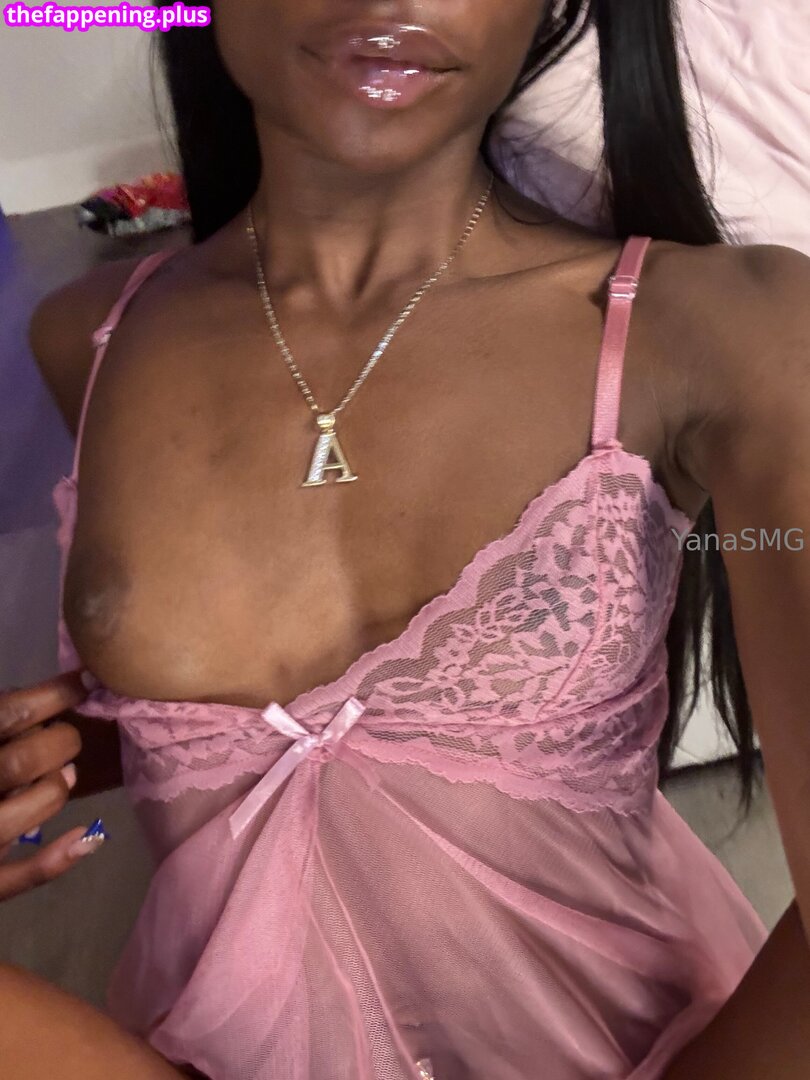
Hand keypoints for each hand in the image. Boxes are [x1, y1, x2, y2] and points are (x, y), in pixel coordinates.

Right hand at [0, 673, 104, 900]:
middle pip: (25, 760)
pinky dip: (57, 858)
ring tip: (65, 775)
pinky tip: (85, 836)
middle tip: (67, 738)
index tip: (82, 682)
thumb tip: (26, 700)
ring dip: (58, 786)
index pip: (9, 714)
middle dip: (61, 742)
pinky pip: (20, 877)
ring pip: (35, 804)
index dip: (53, 695)